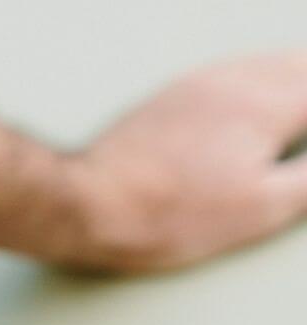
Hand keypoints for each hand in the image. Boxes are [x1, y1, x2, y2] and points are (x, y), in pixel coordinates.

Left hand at [74, 52, 306, 271]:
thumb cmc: (169, 213)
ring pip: (269, 62)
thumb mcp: (264, 207)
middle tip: (305, 128)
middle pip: (303, 64)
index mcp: (268, 103)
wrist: (88, 203)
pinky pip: (234, 71)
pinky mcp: (170, 97)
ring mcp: (198, 83)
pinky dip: (263, 78)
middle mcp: (236, 79)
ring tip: (299, 98)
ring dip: (297, 74)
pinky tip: (260, 98)